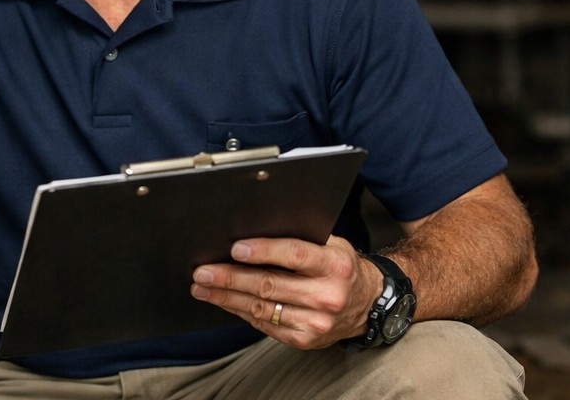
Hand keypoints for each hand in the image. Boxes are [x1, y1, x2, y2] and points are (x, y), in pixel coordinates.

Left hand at [191, 235, 382, 349]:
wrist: (367, 304)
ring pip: (262, 308)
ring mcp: (316, 322)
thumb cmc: (340, 267)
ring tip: (203, 288)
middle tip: (203, 272)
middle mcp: (327, 295)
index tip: (235, 249)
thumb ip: (300, 238)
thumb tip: (253, 229)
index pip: (294, 255)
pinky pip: (265, 325)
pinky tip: (225, 303)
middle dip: (230, 278)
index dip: (263, 251)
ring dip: (227, 298)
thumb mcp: (331, 245)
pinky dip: (241, 313)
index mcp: (334, 264)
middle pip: (269, 285)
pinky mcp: (305, 339)